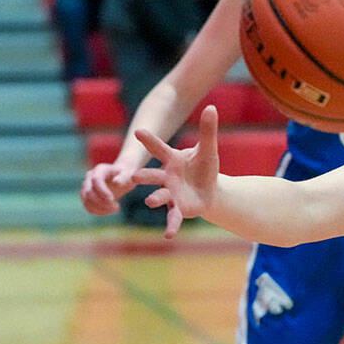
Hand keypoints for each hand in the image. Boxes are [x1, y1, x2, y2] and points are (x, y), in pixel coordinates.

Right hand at [80, 160, 138, 216]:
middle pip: (88, 192)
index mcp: (100, 169)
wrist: (122, 177)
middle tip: (117, 207)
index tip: (113, 199)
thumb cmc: (127, 175)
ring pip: (86, 200)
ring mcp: (86, 186)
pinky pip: (87, 206)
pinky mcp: (86, 195)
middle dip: (102, 202)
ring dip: (100, 208)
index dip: (103, 191)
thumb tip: (115, 182)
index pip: (96, 180)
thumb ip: (124, 177)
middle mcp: (90, 176)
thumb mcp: (129, 175)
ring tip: (115, 209)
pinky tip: (109, 211)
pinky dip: (98, 211)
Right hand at [130, 105, 219, 238]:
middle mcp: (167, 177)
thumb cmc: (204, 167)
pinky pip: (174, 218)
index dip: (150, 140)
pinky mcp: (179, 208)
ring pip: (160, 196)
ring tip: (150, 201)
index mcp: (173, 160)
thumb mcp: (208, 149)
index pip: (160, 148)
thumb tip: (211, 107)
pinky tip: (168, 236)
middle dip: (143, 176)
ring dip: (155, 198)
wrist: (209, 190)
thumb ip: (208, 129)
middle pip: (153, 175)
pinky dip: (172, 226)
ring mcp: (171, 194)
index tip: (138, 131)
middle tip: (132, 176)